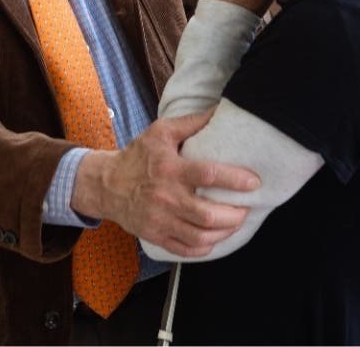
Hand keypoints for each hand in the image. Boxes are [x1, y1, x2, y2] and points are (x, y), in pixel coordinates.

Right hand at [72, 109, 260, 256]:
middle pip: (207, 214)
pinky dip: (206, 248)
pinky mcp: (155, 236)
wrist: (105, 185)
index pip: (208, 175)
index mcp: (170, 169)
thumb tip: (220, 110)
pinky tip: (216, 238)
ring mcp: (160, 221)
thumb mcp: (161, 131)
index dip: (235, 180)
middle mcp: (166, 197)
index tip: (254, 182)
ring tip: (236, 222)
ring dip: (224, 232)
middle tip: (247, 208)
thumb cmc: (137, 155)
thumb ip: (192, 122)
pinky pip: (185, 250)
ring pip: (199, 236)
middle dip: (234, 215)